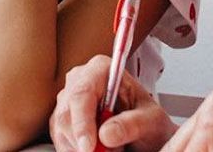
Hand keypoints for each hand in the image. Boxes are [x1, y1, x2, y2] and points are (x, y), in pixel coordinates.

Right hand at [50, 54, 176, 151]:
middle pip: (66, 114)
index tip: (89, 147)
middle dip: (86, 141)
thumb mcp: (151, 121)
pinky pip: (61, 142)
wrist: (143, 131)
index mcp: (100, 69)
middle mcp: (79, 81)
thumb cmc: (147, 119)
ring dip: (85, 149)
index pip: (82, 93)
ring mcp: (66, 101)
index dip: (82, 122)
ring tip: (113, 148)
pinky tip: (99, 150)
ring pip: (62, 132)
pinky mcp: (61, 122)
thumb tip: (106, 134)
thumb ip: (133, 124)